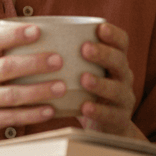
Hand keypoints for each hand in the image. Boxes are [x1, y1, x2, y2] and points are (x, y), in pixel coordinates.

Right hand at [0, 23, 62, 146]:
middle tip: (58, 60)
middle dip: (35, 63)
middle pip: (7, 67)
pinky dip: (32, 114)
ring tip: (61, 87)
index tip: (37, 30)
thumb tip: (33, 40)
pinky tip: (49, 110)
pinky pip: (11, 117)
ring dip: (39, 90)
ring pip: (12, 94)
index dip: (16, 34)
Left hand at [77, 22, 144, 140]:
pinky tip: (85, 107)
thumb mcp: (82, 71)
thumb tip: (32, 30)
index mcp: (115, 61)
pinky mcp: (119, 119)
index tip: (100, 28)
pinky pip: (111, 115)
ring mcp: (123, 99)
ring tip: (84, 79)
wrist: (105, 127)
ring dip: (100, 83)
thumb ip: (67, 55)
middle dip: (104, 54)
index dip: (113, 34)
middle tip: (85, 49)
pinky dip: (98, 111)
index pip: (122, 43)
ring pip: (117, 89)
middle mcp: (123, 77)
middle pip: (120, 62)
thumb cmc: (85, 91)